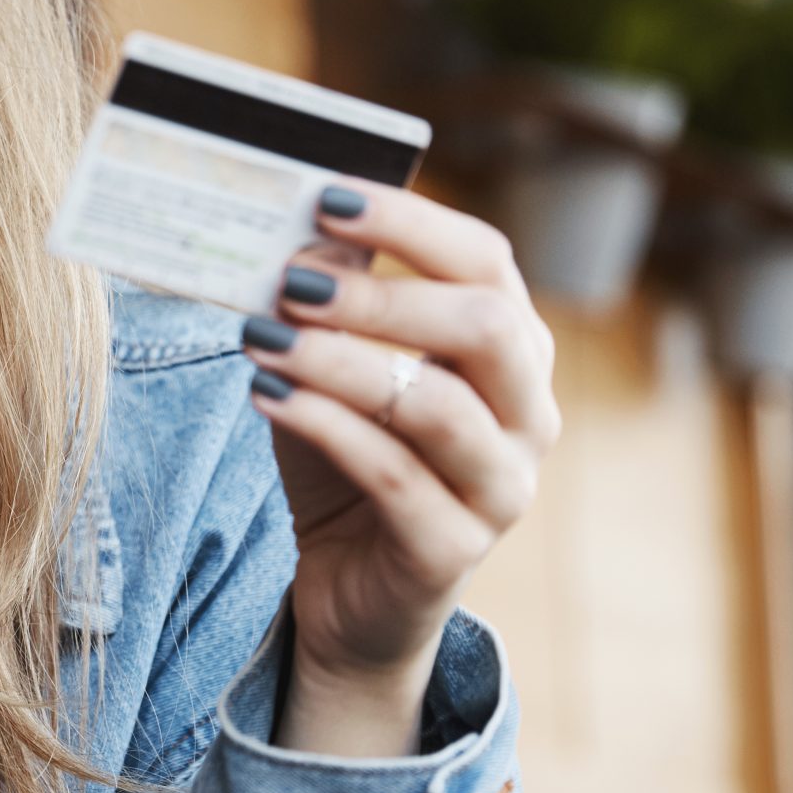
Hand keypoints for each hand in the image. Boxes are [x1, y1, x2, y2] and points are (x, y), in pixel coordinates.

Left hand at [242, 182, 560, 754]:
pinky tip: (266, 395)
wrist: (352, 594)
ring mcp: (502, 487)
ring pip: (435, 405)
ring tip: (262, 338)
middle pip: (486, 324)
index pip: (487, 261)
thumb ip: (325, 309)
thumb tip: (303, 236)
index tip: (328, 198)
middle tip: (290, 279)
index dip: (411, 222)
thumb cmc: (348, 463)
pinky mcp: (454, 550)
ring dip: (340, 361)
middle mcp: (529, 414)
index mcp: (513, 351)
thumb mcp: (331, 372)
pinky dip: (323, 426)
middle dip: (382, 293)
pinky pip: (392, 476)